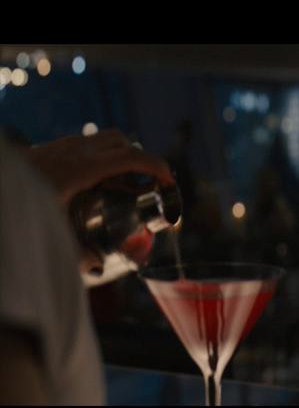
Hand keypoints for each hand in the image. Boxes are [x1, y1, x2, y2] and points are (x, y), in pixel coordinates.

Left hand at [23, 129, 174, 273]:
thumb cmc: (19, 210)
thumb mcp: (50, 234)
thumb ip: (74, 254)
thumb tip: (96, 267)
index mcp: (80, 169)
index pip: (130, 157)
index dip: (156, 166)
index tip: (169, 182)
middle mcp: (72, 151)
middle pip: (121, 142)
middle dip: (140, 159)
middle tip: (148, 184)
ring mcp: (60, 146)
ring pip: (102, 140)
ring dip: (119, 156)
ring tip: (123, 184)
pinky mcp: (49, 148)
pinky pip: (85, 146)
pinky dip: (99, 158)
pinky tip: (93, 184)